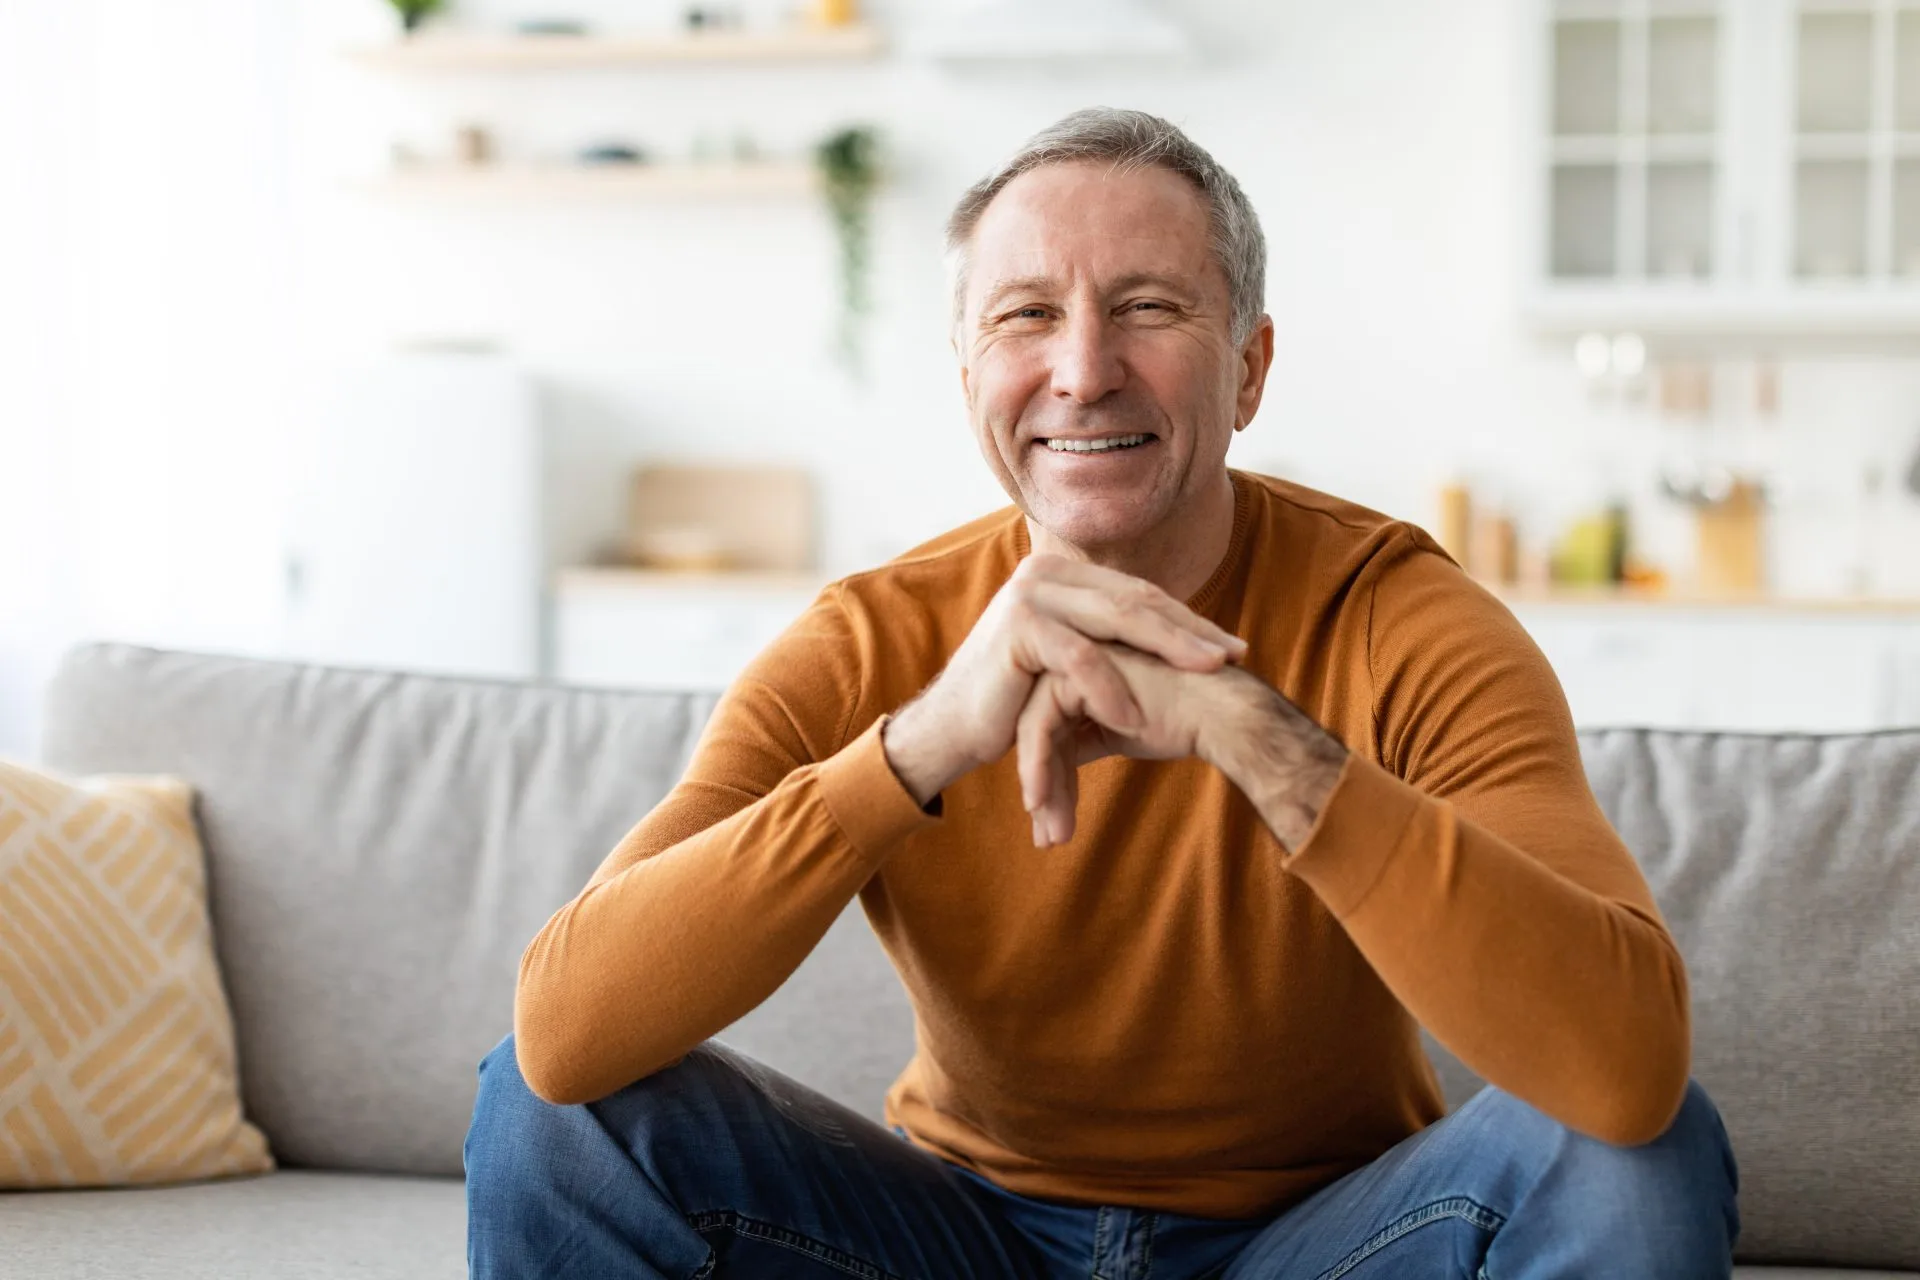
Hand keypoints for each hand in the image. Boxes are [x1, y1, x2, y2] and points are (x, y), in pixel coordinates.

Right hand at [881, 554, 1247, 805]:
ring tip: (1209, 674)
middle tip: (1234, 656)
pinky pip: (1081, 658)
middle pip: (1136, 600)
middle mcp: (1046, 574)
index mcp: (1063, 577)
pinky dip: (1113, 688)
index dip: (1188, 620)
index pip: (1138, 594)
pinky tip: (1139, 717)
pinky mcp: (1019, 627)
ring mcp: (1031, 595)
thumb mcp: (1069, 664)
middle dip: (1190, 630)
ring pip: (1117, 619)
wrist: (950, 728)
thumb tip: (1179, 644)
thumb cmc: (1014, 702)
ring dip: (1168, 649)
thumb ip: (1109, 643)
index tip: (1232, 647)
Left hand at [1016, 646, 1347, 848]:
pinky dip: (1038, 767)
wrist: (1225, 713)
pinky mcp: (1077, 667)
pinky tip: (1042, 803)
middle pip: (1038, 730)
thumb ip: (1085, 738)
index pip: (1049, 726)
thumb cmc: (1186, 721)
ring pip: (1032, 729)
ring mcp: (1074, 656)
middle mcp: (1073, 657)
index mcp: (1082, 667)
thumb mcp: (1122, 732)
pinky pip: (1040, 724)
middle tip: (1048, 839)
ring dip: (1041, 787)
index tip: (1050, 822)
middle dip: (1044, 788)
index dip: (1051, 777)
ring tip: (1050, 836)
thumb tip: (1052, 769)